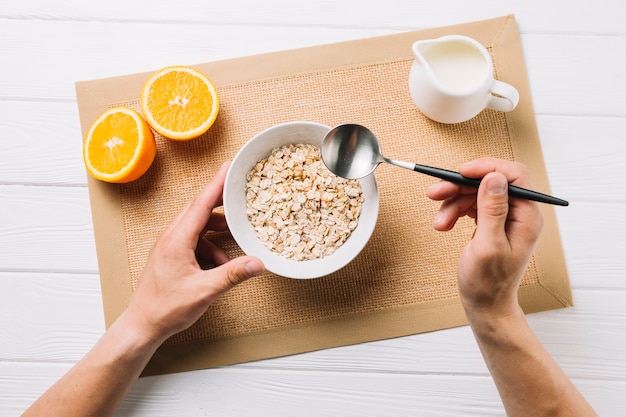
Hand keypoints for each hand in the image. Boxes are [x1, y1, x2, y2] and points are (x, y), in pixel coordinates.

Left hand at [125, 161, 264, 344]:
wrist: (142, 325)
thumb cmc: (166, 309)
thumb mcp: (204, 291)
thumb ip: (233, 274)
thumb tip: (258, 263)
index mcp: (176, 240)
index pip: (200, 204)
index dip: (217, 184)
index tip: (229, 167)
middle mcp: (170, 238)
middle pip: (199, 209)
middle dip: (221, 201)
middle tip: (240, 193)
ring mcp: (169, 246)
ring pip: (197, 225)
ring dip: (216, 228)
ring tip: (234, 235)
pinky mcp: (170, 255)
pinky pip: (194, 241)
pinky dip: (209, 246)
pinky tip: (219, 262)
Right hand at [426, 158, 542, 317]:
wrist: (485, 304)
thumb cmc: (488, 282)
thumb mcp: (488, 246)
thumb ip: (492, 210)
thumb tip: (494, 178)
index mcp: (527, 216)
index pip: (513, 176)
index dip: (486, 168)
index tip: (461, 171)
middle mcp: (518, 213)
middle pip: (488, 182)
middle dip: (460, 186)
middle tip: (435, 192)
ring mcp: (504, 217)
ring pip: (475, 192)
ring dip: (452, 202)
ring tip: (440, 222)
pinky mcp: (490, 222)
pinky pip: (470, 204)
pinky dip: (454, 210)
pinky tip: (445, 223)